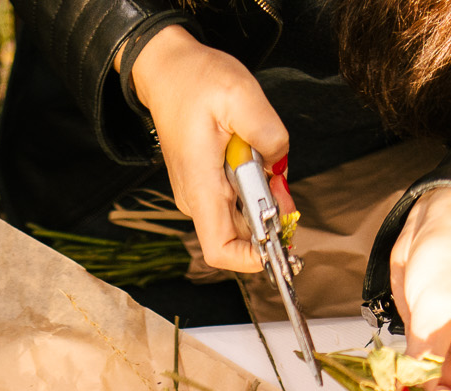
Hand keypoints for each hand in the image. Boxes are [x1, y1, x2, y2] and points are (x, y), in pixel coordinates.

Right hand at [127, 25, 292, 275]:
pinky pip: (236, 201)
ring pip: (240, 219)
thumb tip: (280, 165)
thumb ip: (269, 133)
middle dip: (269, 222)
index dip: (252, 258)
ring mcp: (200, 194)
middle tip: (283, 185)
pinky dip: (255, 189)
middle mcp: (197, 198)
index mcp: (201, 185)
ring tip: (266, 160)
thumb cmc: (195, 81)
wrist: (167, 71)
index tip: (279, 240)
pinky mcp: (206, 184)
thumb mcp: (240, 95)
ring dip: (264, 201)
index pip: (220, 250)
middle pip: (238, 238)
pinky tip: (255, 158)